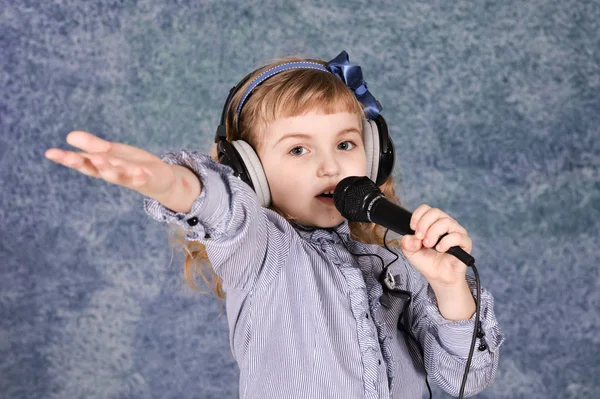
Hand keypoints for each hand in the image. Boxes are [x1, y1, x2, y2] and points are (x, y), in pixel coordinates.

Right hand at [45, 131, 176, 200]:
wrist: (159, 180)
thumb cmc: (131, 165)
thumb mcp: (111, 152)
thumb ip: (92, 146)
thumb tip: (69, 136)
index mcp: (103, 165)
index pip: (82, 162)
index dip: (66, 158)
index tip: (50, 153)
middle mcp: (113, 173)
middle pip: (96, 169)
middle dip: (83, 164)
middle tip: (70, 157)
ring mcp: (130, 177)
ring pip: (116, 175)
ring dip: (108, 169)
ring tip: (100, 159)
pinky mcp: (147, 179)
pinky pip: (142, 178)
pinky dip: (139, 175)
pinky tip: (138, 170)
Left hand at [400, 204, 472, 288]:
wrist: (438, 277)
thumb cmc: (428, 261)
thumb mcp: (411, 252)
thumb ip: (407, 243)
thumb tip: (410, 237)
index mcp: (432, 223)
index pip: (426, 209)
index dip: (417, 216)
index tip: (412, 228)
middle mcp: (445, 224)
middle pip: (435, 212)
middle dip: (424, 224)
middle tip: (420, 238)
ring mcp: (456, 232)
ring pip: (446, 222)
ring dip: (433, 233)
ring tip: (428, 245)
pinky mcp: (465, 242)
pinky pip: (457, 236)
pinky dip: (445, 242)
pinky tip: (440, 249)